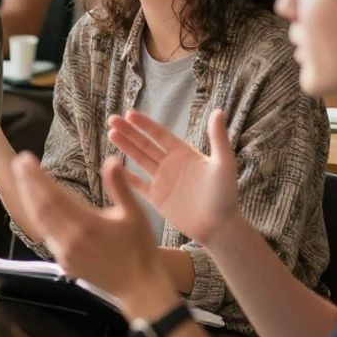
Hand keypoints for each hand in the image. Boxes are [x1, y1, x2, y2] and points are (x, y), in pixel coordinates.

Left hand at [9, 152, 164, 296]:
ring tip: (24, 180)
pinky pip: (46, 236)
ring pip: (39, 222)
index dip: (35, 177)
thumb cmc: (140, 248)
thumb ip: (120, 186)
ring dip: (29, 200)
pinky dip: (39, 218)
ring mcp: (64, 253)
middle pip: (39, 207)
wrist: (138, 288)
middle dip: (27, 183)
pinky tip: (38, 207)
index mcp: (87, 223)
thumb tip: (111, 160)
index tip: (24, 160)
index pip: (52, 195)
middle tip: (19, 163)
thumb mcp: (135, 214)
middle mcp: (70, 239)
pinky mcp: (64, 263)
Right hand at [106, 109, 240, 245]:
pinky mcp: (156, 198)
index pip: (160, 134)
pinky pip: (136, 184)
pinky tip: (112, 166)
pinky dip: (125, 176)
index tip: (129, 114)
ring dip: (125, 147)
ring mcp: (162, 181)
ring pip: (139, 159)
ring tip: (111, 134)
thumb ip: (218, 138)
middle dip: (129, 131)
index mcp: (184, 153)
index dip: (145, 124)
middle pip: (145, 144)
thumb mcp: (224, 163)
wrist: (219, 226)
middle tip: (112, 119)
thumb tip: (219, 110)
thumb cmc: (225, 195)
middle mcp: (171, 164)